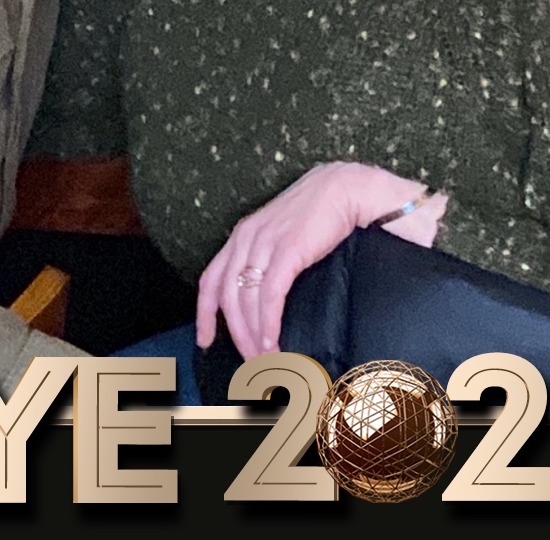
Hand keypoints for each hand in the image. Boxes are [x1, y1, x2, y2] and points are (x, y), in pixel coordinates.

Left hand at [195, 163, 442, 359]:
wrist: (346, 188)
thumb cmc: (318, 213)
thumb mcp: (281, 234)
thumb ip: (268, 259)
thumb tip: (266, 299)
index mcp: (241, 235)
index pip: (210, 280)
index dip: (204, 314)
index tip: (205, 340)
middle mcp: (246, 239)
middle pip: (227, 297)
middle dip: (235, 334)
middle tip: (248, 361)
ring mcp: (265, 243)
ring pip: (246, 299)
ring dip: (253, 335)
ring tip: (264, 359)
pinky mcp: (287, 250)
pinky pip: (270, 294)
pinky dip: (268, 322)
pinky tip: (273, 341)